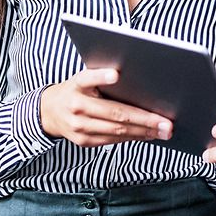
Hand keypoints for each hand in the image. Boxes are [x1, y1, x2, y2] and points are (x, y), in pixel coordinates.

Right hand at [39, 68, 172, 146]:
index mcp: (77, 85)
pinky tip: (148, 135)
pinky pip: (112, 140)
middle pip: (115, 113)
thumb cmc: (77, 90)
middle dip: (144, 119)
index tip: (116, 74)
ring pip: (116, 131)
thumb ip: (103, 79)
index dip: (101, 76)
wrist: (49, 111)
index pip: (88, 78)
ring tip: (163, 131)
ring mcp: (79, 126)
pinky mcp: (83, 141)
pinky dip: (133, 138)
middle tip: (166, 123)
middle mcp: (76, 105)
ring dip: (143, 132)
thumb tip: (140, 84)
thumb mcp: (84, 79)